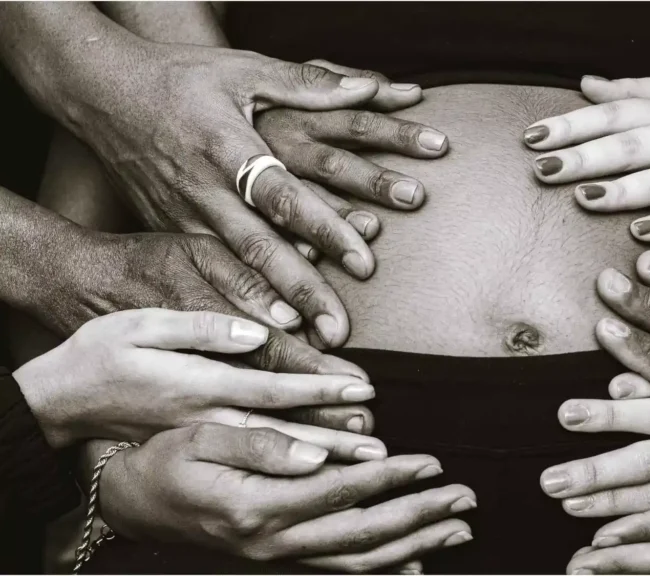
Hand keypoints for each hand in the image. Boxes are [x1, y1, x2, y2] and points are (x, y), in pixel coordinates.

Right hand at [31, 229, 374, 435]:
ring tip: (364, 456)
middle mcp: (208, 417)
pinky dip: (290, 462)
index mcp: (200, 384)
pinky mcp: (198, 444)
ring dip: (322, 453)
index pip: (275, 386)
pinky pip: (254, 458)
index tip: (363, 388)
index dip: (322, 386)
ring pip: (273, 448)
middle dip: (336, 434)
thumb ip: (203, 327)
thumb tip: (257, 331)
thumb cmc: (100, 351)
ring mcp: (203, 437)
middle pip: (284, 428)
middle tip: (379, 441)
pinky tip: (319, 465)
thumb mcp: (143, 323)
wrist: (59, 399)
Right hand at [71, 39, 427, 346]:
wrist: (101, 95)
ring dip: (271, 314)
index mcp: (225, 148)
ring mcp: (184, 218)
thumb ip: (307, 83)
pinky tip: (265, 340)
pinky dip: (237, 310)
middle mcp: (205, 191)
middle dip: (303, 292)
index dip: (326, 228)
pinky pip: (209, 276)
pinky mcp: (173, 234)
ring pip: (232, 274)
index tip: (364, 262)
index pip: (283, 195)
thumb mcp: (242, 68)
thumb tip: (369, 88)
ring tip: (311, 352)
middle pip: (261, 250)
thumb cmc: (178, 79)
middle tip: (341, 332)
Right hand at [97, 424, 474, 571]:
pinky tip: (415, 562)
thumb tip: (316, 453)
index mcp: (258, 507)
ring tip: (457, 529)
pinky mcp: (278, 562)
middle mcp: (274, 542)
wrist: (132, 501)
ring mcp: (277, 559)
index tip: (431, 463)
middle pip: (363, 533)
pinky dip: (381, 569)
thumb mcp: (201, 437)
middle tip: (464, 497)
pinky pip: (338, 572)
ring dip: (414, 544)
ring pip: (359, 560)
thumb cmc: (166, 460)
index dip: (391, 477)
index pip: (341, 491)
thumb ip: (260, 445)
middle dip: (420, 516)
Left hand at [524, 77, 649, 241]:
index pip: (615, 115)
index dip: (573, 126)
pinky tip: (646, 233)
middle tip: (542, 168)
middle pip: (634, 145)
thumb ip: (636, 92)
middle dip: (586, 157)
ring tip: (586, 198)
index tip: (532, 138)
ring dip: (626, 189)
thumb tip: (585, 85)